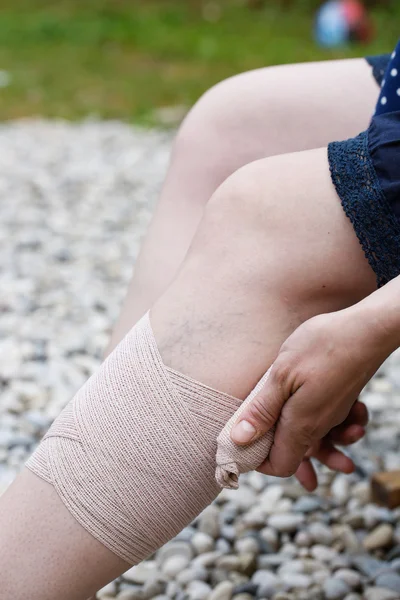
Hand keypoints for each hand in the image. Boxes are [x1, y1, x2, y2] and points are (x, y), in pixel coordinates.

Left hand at [230, 306, 390, 486]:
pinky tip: (296, 391)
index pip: (279, 465)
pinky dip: (309, 411)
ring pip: (309, 435)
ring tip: (273, 400)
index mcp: (301, 426)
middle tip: (255, 420)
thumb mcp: (282, 375)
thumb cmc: (322, 346)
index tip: (244, 440)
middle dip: (273, 444)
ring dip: (288, 424)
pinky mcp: (340, 400)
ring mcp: (333, 414)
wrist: (367, 329)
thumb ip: (262, 410)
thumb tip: (239, 439)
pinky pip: (326, 421)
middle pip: (295, 453)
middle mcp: (320, 426)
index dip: (259, 459)